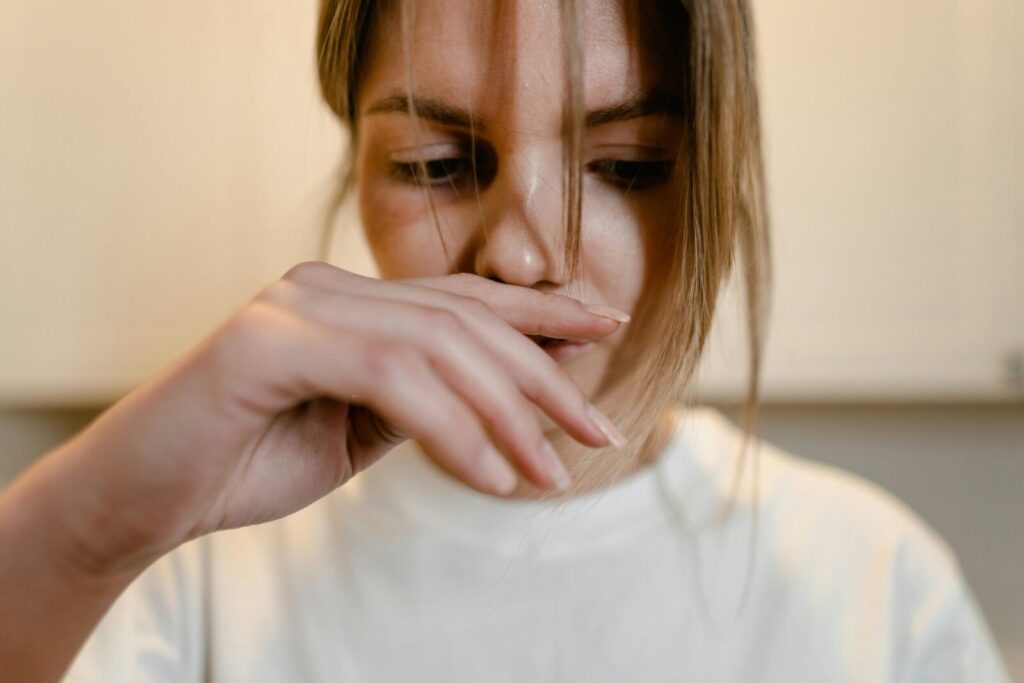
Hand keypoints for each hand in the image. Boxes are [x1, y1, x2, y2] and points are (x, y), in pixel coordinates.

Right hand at [57, 261, 627, 570]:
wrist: (141, 498)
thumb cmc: (248, 463)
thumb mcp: (359, 431)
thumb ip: (425, 401)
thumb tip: (514, 398)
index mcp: (349, 301)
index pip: (463, 299)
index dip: (541, 311)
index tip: (606, 327)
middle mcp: (325, 286)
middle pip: (465, 320)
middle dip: (544, 376)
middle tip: (601, 431)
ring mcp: (295, 306)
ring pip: (439, 346)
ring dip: (508, 416)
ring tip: (549, 475)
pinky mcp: (269, 342)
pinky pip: (392, 379)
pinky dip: (454, 431)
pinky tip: (489, 476)